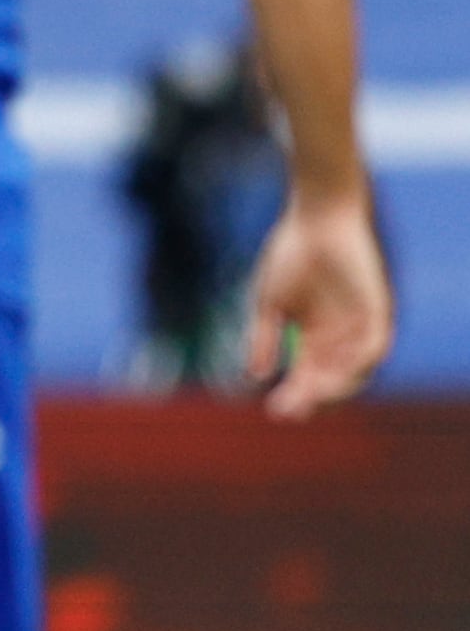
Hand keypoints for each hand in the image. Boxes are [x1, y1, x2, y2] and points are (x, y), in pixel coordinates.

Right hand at [246, 187, 391, 417]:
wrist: (315, 219)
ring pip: (355, 369)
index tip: (275, 411)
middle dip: (312, 397)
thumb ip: (262, 339)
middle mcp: (338, 335)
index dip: (294, 395)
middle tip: (291, 408)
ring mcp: (359, 323)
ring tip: (312, 393)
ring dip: (336, 386)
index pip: (306, 375)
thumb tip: (253, 375)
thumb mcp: (267, 304)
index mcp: (312, 334)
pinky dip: (358, 362)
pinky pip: (375, 346)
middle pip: (330, 378)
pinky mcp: (377, 309)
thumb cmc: (289, 254)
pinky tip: (336, 370)